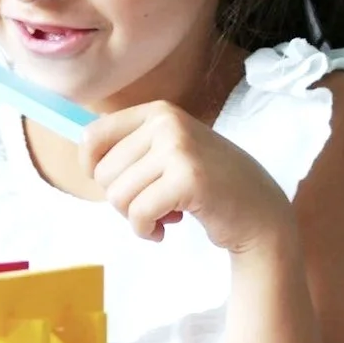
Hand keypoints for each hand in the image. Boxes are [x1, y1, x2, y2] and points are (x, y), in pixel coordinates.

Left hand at [83, 101, 293, 253]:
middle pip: (103, 174)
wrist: (260, 213)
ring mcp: (178, 148)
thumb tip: (83, 158)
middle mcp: (167, 122)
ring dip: (136, 218)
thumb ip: (132, 149)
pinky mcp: (188, 178)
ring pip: (118, 196)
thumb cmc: (209, 187)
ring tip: (165, 214)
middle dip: (122, 200)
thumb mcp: (170, 153)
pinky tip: (167, 229)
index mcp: (158, 112)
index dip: (92, 169)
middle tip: (155, 203)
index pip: (92, 137)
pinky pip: (139, 213)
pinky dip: (146, 230)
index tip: (115, 185)